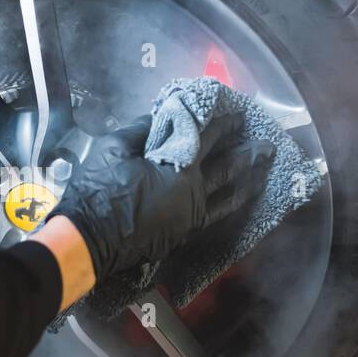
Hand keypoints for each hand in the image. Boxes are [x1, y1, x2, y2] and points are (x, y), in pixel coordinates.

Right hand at [50, 112, 274, 278]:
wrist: (89, 240)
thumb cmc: (100, 191)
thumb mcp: (113, 149)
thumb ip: (138, 131)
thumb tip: (155, 118)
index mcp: (180, 168)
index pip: (209, 139)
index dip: (224, 124)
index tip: (238, 115)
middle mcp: (194, 194)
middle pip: (229, 170)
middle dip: (249, 156)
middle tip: (268, 146)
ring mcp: (190, 218)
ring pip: (228, 199)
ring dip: (247, 185)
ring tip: (262, 176)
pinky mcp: (181, 235)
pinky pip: (214, 218)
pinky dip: (228, 207)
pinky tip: (232, 204)